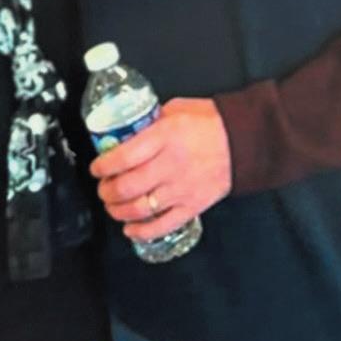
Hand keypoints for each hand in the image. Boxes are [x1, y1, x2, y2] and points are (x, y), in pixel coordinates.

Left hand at [90, 97, 231, 241]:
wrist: (245, 141)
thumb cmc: (211, 122)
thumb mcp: (175, 109)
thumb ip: (151, 120)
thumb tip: (128, 129)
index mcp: (164, 137)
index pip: (123, 157)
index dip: (103, 166)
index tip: (96, 168)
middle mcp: (170, 165)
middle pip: (127, 187)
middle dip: (106, 191)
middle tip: (103, 188)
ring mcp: (181, 189)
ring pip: (140, 209)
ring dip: (118, 211)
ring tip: (112, 206)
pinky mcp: (192, 207)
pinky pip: (162, 225)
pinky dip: (142, 231)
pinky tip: (130, 228)